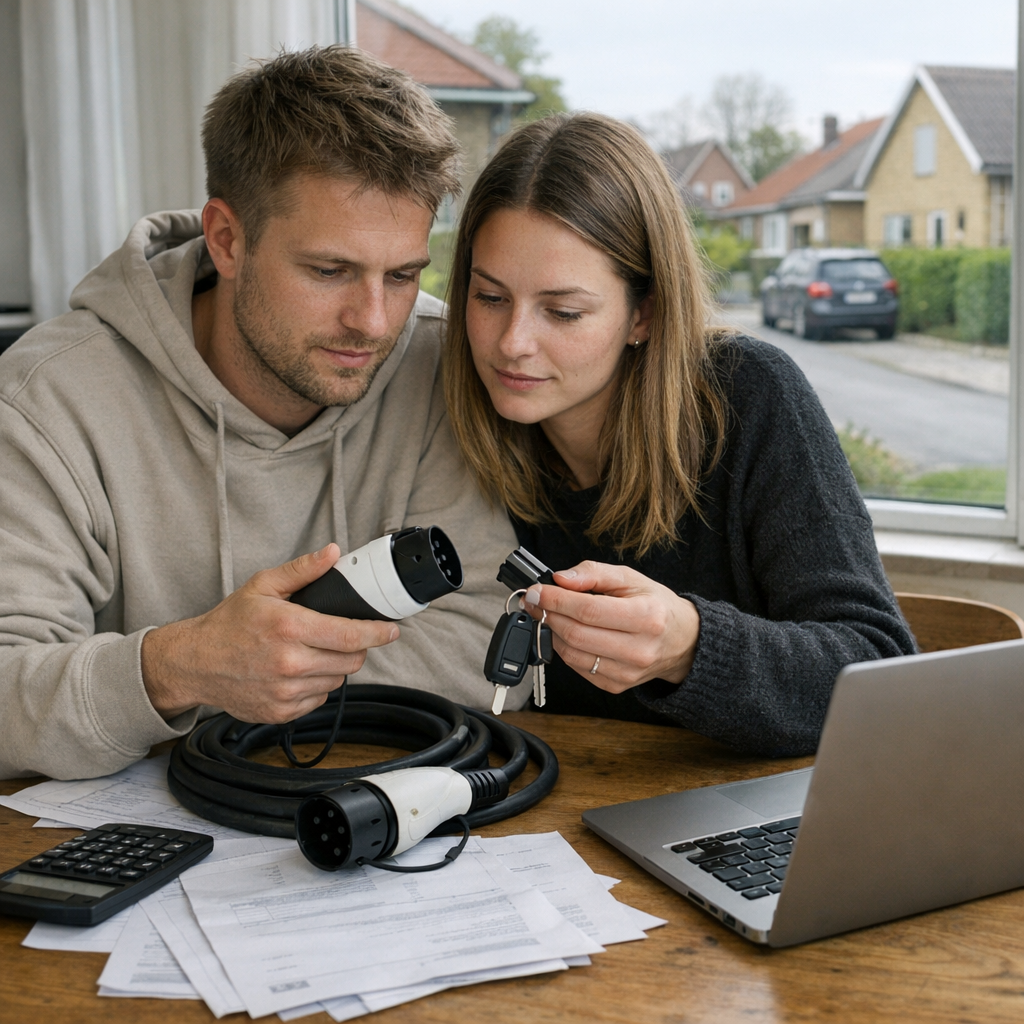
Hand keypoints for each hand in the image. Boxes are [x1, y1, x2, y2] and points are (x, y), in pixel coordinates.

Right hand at [141, 545, 399, 722]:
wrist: (195, 663)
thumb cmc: (229, 623)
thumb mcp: (263, 586)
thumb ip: (303, 570)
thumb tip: (333, 553)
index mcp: (289, 627)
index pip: (351, 635)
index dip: (378, 633)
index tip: (391, 630)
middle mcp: (290, 663)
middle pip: (351, 660)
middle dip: (356, 647)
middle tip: (344, 636)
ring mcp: (286, 692)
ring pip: (338, 679)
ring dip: (336, 665)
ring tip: (314, 651)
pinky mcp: (281, 712)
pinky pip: (319, 697)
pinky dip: (317, 684)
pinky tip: (299, 670)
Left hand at [522, 560, 699, 693]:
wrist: (682, 641)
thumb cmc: (656, 606)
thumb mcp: (631, 579)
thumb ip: (595, 573)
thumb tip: (561, 578)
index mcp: (646, 616)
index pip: (588, 610)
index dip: (556, 600)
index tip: (537, 590)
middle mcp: (639, 649)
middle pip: (577, 634)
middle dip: (548, 615)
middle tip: (535, 601)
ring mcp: (627, 671)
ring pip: (573, 654)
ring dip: (552, 633)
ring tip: (547, 615)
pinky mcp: (617, 685)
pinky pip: (578, 668)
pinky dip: (564, 649)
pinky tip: (564, 633)